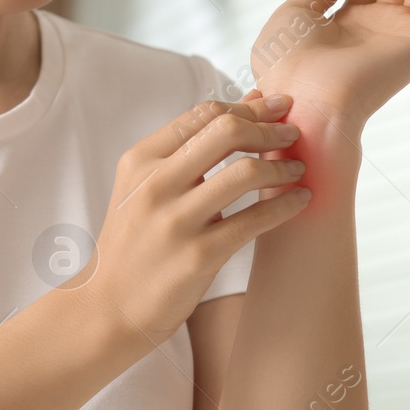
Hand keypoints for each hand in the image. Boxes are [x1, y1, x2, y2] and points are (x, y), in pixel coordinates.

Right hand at [75, 94, 308, 345]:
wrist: (108, 307)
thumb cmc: (136, 242)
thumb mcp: (147, 187)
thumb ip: (191, 147)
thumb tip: (250, 102)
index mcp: (141, 160)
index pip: (203, 114)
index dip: (247, 106)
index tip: (276, 106)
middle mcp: (155, 184)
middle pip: (226, 131)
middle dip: (269, 129)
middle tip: (293, 135)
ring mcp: (176, 221)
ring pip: (245, 173)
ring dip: (282, 167)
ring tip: (299, 170)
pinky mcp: (198, 256)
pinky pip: (254, 220)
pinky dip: (286, 206)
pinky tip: (301, 201)